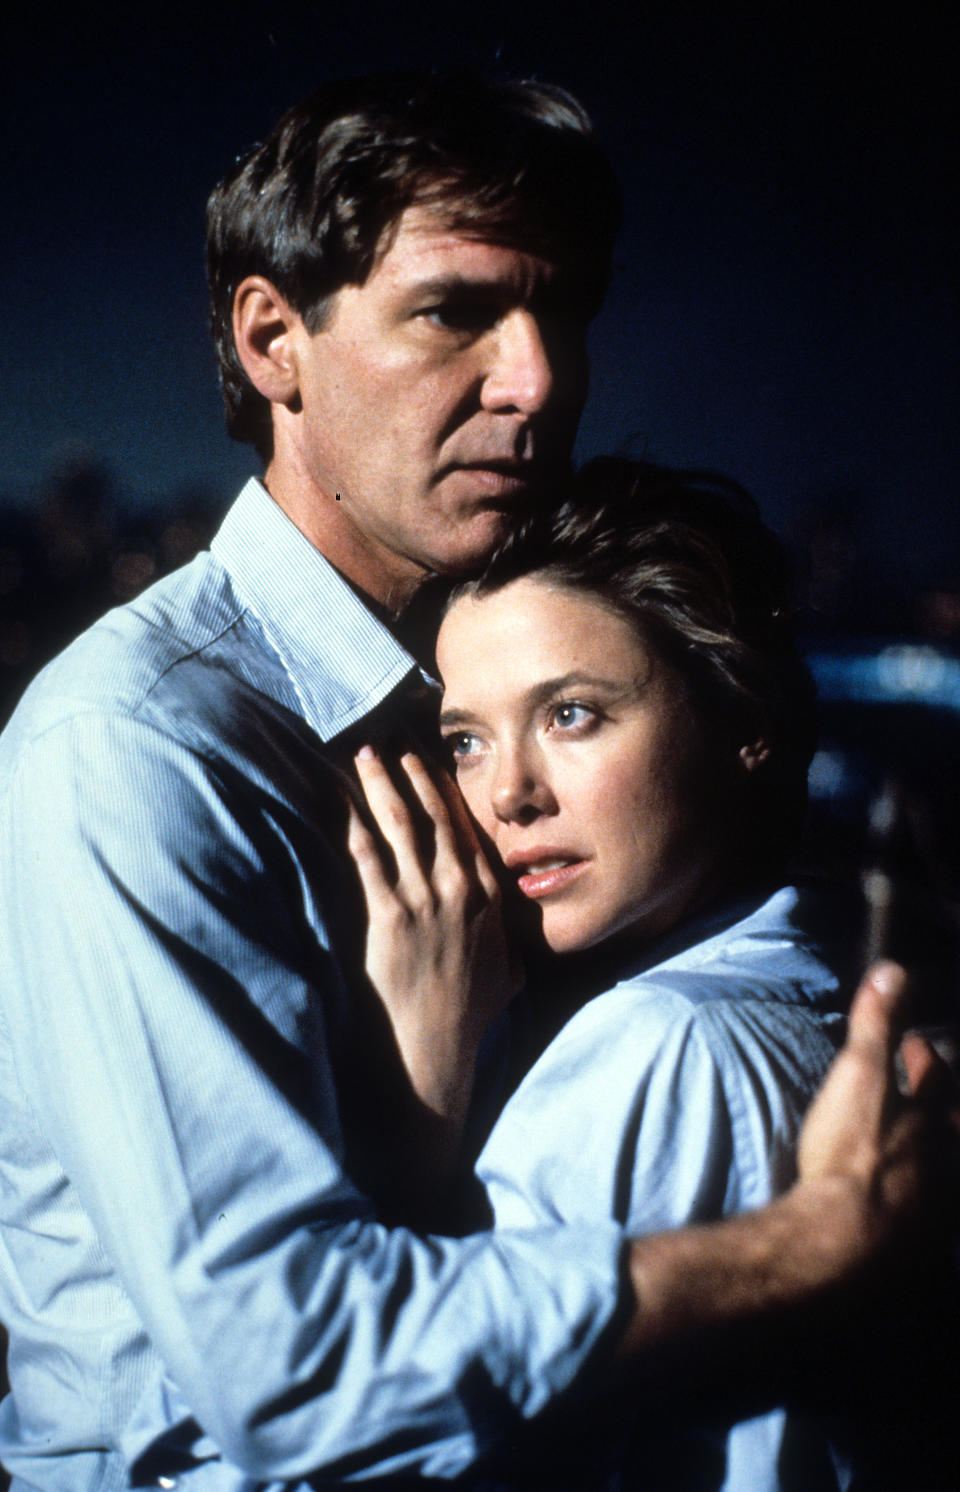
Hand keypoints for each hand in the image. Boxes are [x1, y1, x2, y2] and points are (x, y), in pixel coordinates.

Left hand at [347, 746, 519, 1134]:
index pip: (466, 830)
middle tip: (392, 738)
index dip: (445, 791)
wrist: (435, 1051)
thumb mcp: (508, 977)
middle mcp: (459, 891)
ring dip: (380, 783)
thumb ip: (512, 946)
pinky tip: (338, 796)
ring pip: (401, 825)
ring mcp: (424, 901)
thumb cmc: (467, 1019)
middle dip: (412, 772)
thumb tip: (521, 938)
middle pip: (433, 816)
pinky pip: (367, 855)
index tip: (429, 761)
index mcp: (487, 899)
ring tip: (363, 752)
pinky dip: (351, 820)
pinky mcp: (389, 916)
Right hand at [797, 960, 958, 1269]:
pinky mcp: (922, 1247)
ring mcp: (938, 1207)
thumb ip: (876, 1025)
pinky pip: (932, 1221)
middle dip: (942, 1109)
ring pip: (946, 1174)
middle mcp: (946, 1161)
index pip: (939, 1079)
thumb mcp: (858, 1077)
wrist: (847, 1242)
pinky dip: (924, 1207)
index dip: (926, 1060)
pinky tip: (907, 1211)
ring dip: (933, 1159)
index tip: (914, 1047)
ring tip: (915, 1152)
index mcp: (933, 1119)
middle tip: (925, 1100)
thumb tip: (894, 970)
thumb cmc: (852, 1153)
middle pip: (953, 1129)